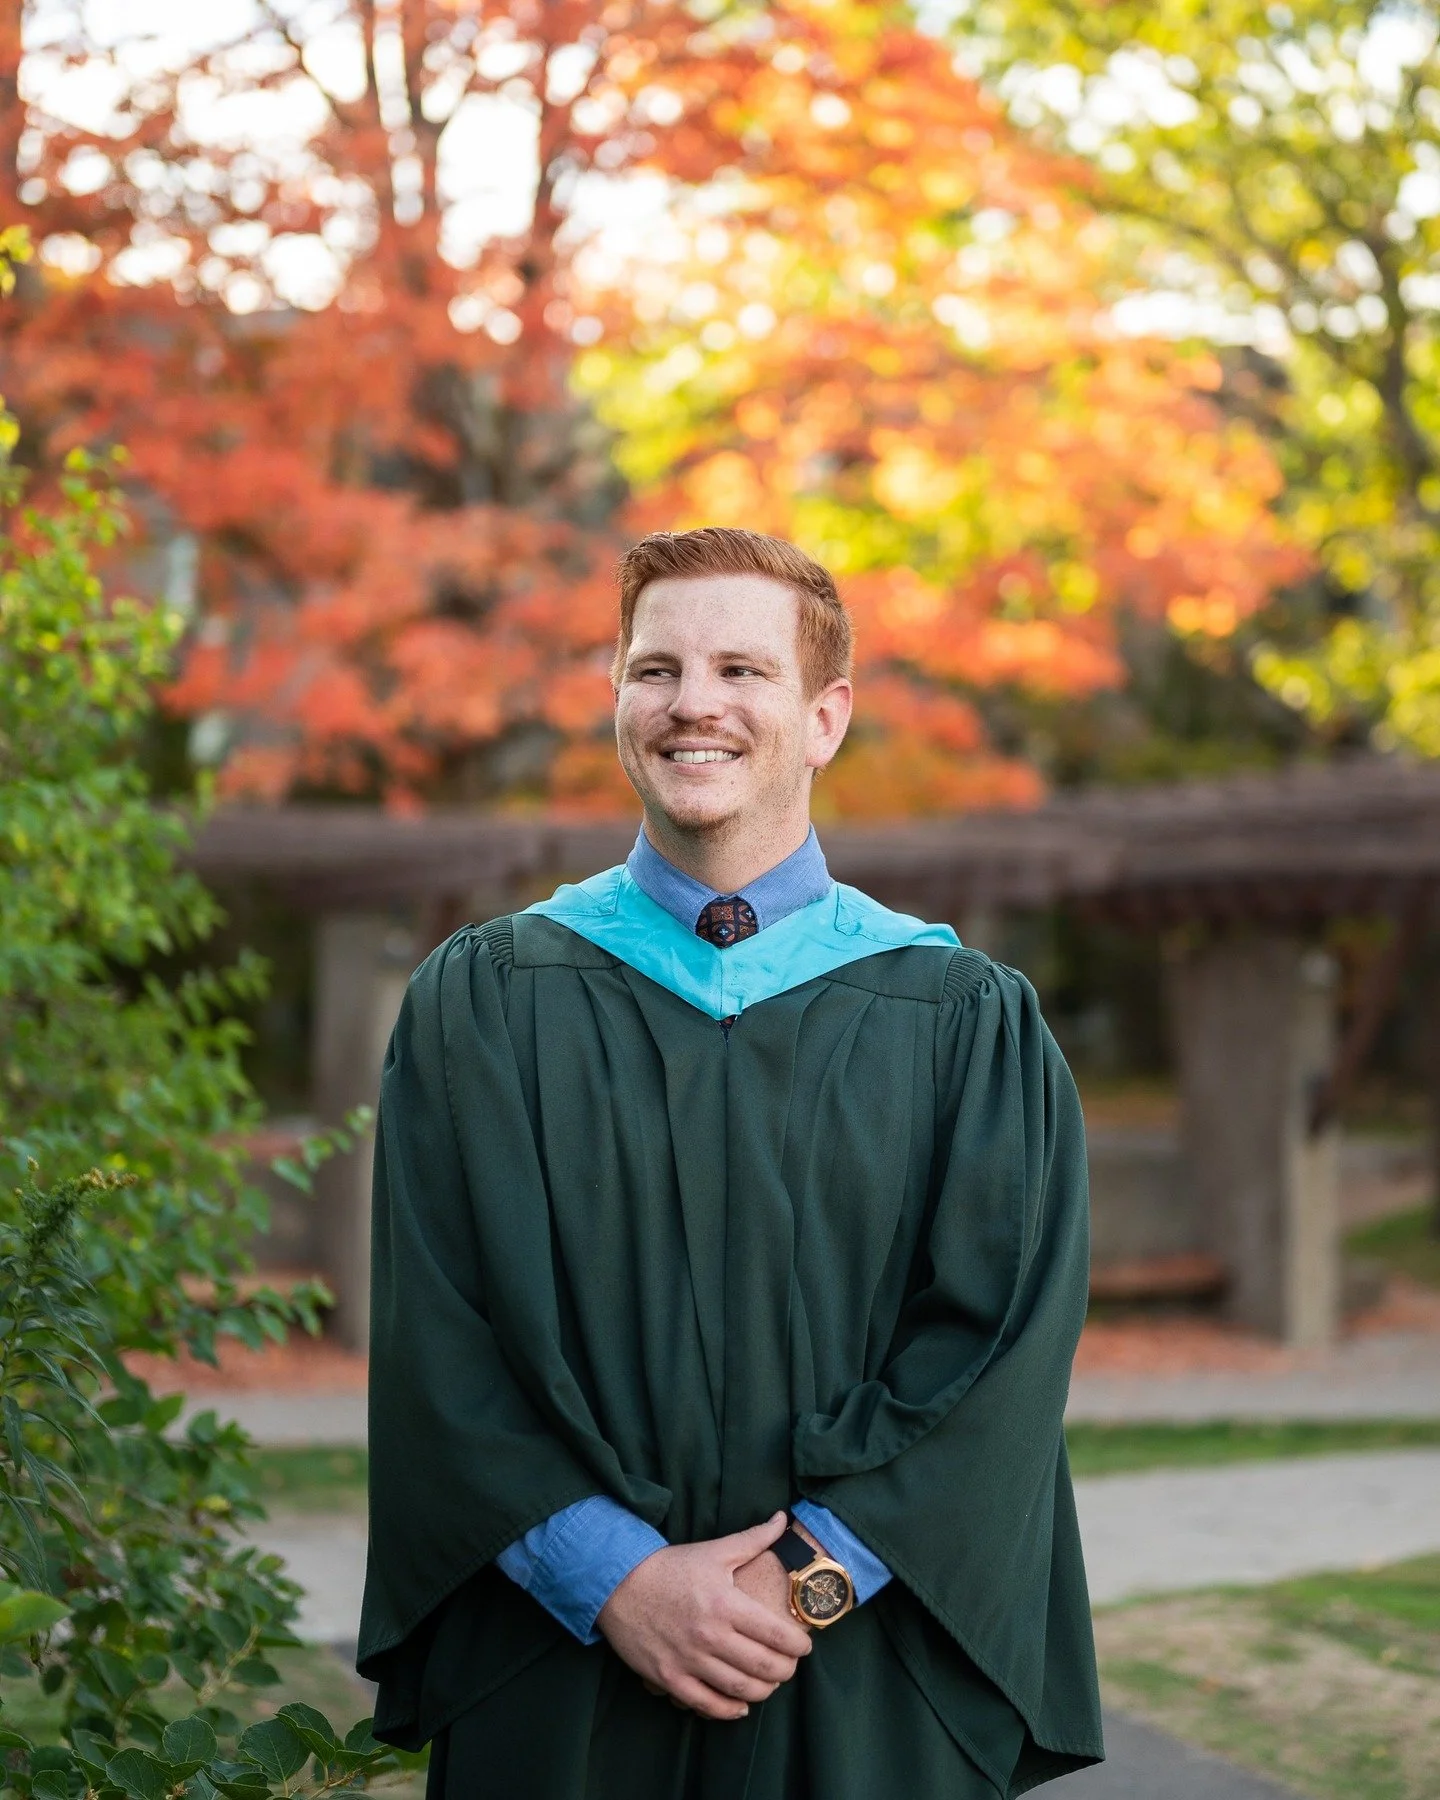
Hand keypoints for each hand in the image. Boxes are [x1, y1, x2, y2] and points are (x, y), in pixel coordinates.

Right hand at [597, 1511, 812, 1720]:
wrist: (618, 1583)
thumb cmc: (671, 1566)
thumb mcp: (714, 1550)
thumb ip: (753, 1539)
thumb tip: (781, 1519)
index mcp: (725, 1603)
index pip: (776, 1634)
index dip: (798, 1645)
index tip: (805, 1646)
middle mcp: (710, 1635)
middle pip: (763, 1667)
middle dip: (786, 1670)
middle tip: (790, 1666)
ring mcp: (689, 1660)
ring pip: (740, 1689)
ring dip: (763, 1691)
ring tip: (770, 1684)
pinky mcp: (670, 1678)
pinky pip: (706, 1704)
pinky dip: (729, 1710)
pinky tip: (740, 1706)